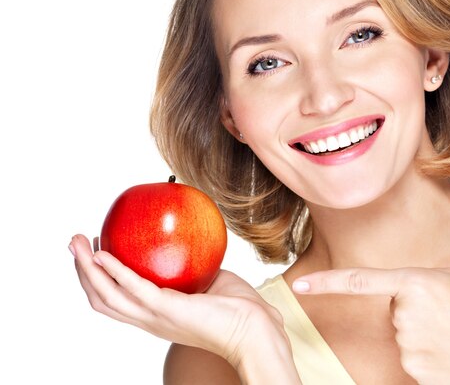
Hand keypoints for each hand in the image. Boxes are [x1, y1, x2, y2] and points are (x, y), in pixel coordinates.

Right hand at [69, 234, 286, 369]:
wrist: (255, 329)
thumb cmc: (240, 308)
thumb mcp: (210, 279)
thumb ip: (194, 265)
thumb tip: (190, 239)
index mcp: (157, 314)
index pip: (117, 300)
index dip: (99, 278)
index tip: (93, 251)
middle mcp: (150, 319)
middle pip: (102, 298)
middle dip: (82, 271)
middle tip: (74, 243)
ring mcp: (155, 317)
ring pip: (107, 296)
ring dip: (86, 269)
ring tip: (77, 243)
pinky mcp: (166, 310)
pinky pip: (133, 288)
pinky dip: (114, 271)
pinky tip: (104, 253)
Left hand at [292, 267, 449, 383]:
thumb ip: (424, 280)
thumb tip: (401, 294)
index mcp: (418, 282)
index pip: (360, 281)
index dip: (326, 284)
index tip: (298, 286)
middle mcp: (406, 312)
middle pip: (393, 311)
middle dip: (414, 313)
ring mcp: (408, 344)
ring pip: (402, 335)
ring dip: (423, 336)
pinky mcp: (413, 369)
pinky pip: (410, 357)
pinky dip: (427, 357)